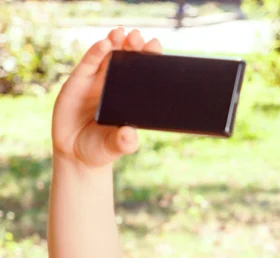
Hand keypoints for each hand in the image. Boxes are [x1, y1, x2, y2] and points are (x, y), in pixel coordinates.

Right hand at [51, 28, 161, 168]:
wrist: (76, 154)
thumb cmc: (102, 148)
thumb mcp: (116, 147)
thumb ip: (124, 142)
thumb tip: (129, 134)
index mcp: (130, 98)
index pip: (143, 74)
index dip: (149, 59)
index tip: (155, 46)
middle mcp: (115, 86)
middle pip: (126, 60)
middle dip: (133, 46)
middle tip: (139, 38)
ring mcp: (96, 82)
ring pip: (108, 57)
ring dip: (115, 43)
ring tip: (122, 33)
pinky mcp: (78, 82)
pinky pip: (88, 63)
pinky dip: (95, 52)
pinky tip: (104, 44)